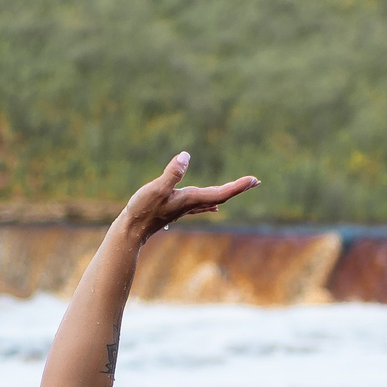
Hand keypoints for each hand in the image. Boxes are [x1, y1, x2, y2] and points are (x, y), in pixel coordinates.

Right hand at [122, 152, 258, 240]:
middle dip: (238, 188)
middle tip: (256, 181)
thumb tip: (186, 156)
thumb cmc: (142, 210)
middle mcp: (191, 204)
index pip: (220, 193)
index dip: (238, 186)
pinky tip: (215, 207)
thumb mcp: (155, 188)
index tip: (253, 180)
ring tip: (242, 187)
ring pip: (212, 200)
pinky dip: (212, 202)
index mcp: (190, 199)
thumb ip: (172, 173)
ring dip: (228, 192)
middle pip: (220, 196)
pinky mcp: (177, 209)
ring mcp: (185, 208)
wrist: (131, 231)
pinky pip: (201, 205)